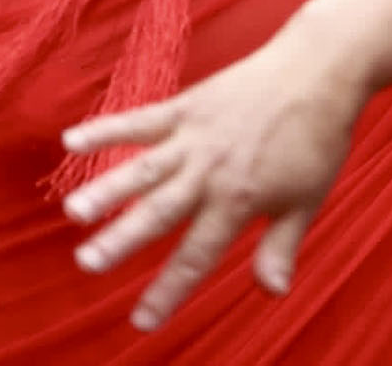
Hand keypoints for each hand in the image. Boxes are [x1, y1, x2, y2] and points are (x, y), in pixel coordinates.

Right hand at [57, 0, 391, 326]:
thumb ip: (281, 246)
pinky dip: (107, 128)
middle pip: (161, 212)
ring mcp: (196, 137)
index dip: (169, 292)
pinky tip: (71, 139)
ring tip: (73, 211)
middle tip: (87, 263)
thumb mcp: (307, 199)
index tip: (140, 323)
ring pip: (144, 168)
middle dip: (123, 240)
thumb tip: (274, 294)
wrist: (321, 69)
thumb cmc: (317, 138)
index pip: (198, 256)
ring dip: (108, 188)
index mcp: (240, 200)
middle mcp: (211, 171)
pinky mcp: (188, 106)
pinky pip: (141, 120)